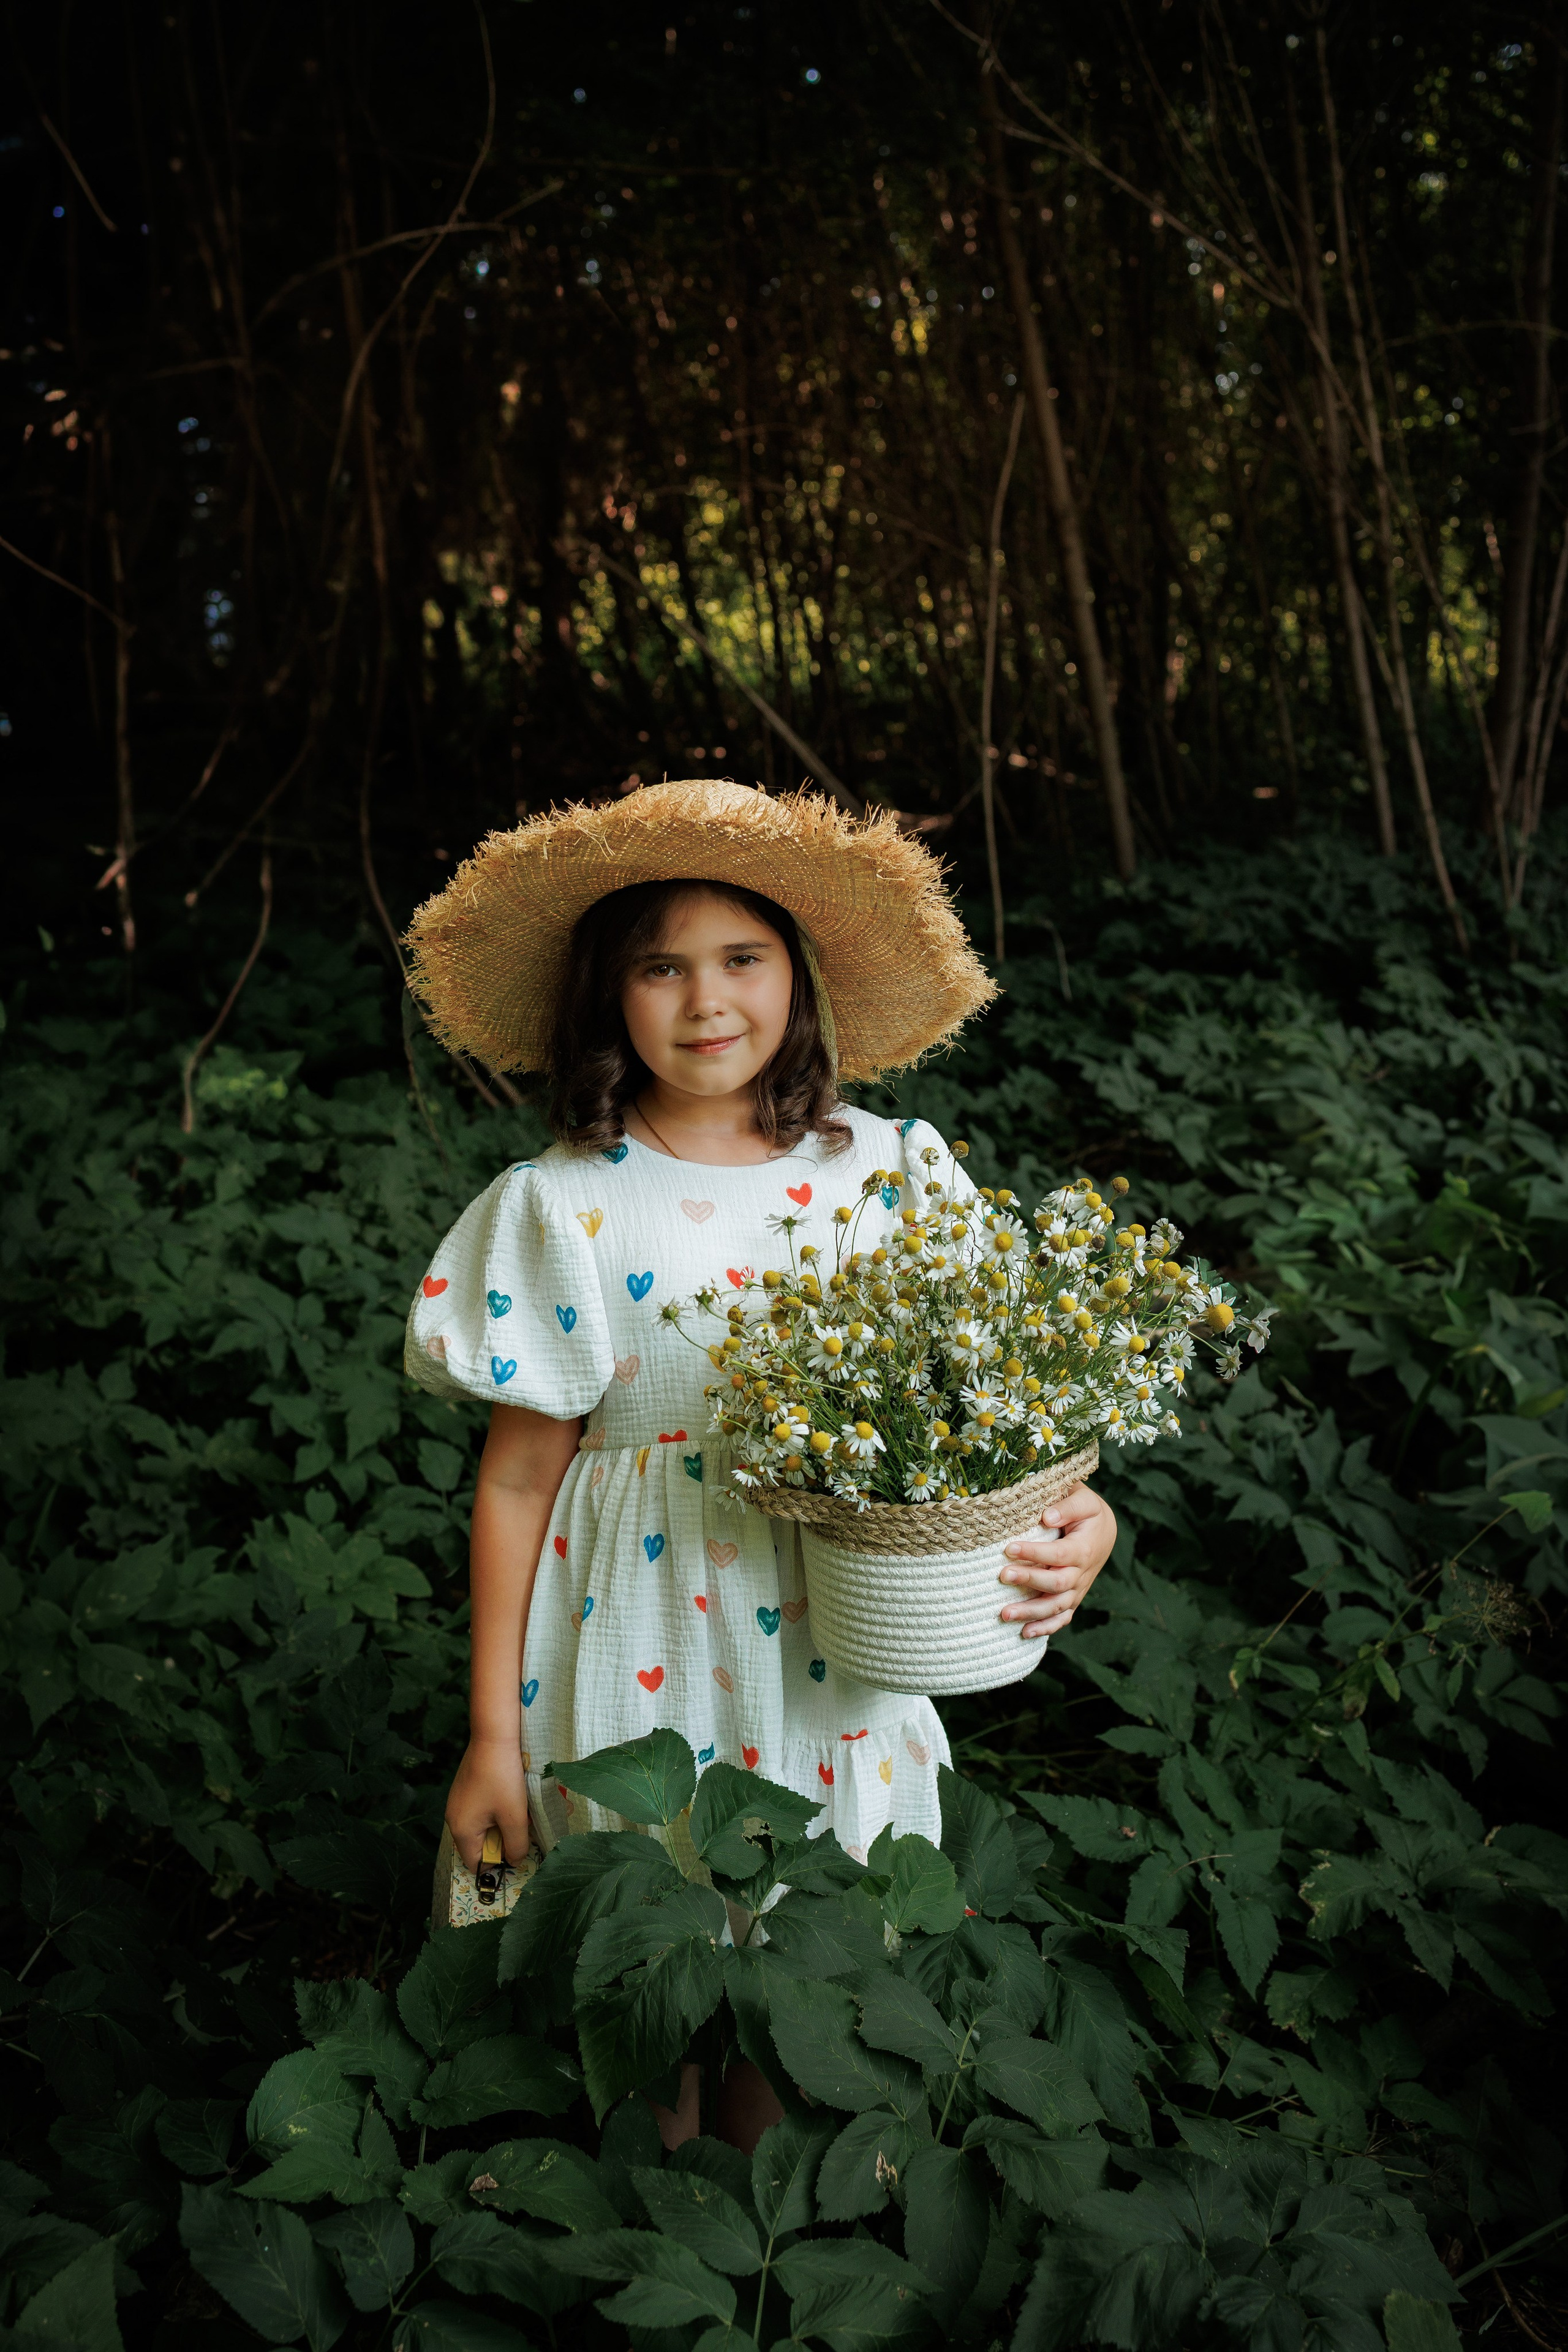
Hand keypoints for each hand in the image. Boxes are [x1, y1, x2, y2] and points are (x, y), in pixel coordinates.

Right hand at [446, 1734, 530, 1872]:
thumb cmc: (504, 1779)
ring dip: (501, 1824)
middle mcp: (453, 1818)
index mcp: (461, 1830)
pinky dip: (496, 1810)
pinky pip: (480, 1810)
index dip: (496, 1865)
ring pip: (481, 1826)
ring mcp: (457, 1801)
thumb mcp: (515, 1817)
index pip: (475, 1864)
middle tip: (521, 1828)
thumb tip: (515, 1861)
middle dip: (501, 1841)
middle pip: (478, 1845)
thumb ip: (516, 1846)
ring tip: (518, 1811)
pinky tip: (510, 1797)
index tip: (516, 1852)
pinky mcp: (464, 1788)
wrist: (494, 1737)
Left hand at [998, 1481, 1116, 1640]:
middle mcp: (1082, 1573)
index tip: (1008, 1548)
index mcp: (1083, 1548)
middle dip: (1029, 1581)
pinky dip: (1045, 1628)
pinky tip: (1024, 1633)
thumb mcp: (1085, 1500)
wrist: (1103, 1530)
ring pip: (1056, 1607)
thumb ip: (1068, 1506)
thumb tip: (1047, 1516)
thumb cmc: (1088, 1512)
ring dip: (1031, 1613)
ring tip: (1004, 1614)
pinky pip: (1062, 1618)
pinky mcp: (1072, 1598)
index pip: (1057, 1554)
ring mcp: (1077, 1589)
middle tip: (1002, 1576)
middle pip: (1056, 1584)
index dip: (1034, 1553)